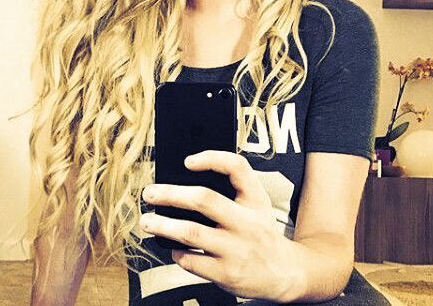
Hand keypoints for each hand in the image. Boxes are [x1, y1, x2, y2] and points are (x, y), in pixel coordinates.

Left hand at [140, 150, 291, 300]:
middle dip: (171, 194)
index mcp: (255, 198)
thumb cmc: (261, 231)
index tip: (187, 161)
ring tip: (148, 221)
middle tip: (150, 193)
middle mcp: (247, 222)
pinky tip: (173, 249)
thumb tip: (186, 177)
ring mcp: (236, 249)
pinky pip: (192, 262)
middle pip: (204, 199)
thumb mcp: (257, 204)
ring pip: (191, 232)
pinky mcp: (226, 274)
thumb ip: (232, 188)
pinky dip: (177, 254)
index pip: (237, 167)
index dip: (211, 159)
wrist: (284, 273)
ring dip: (163, 225)